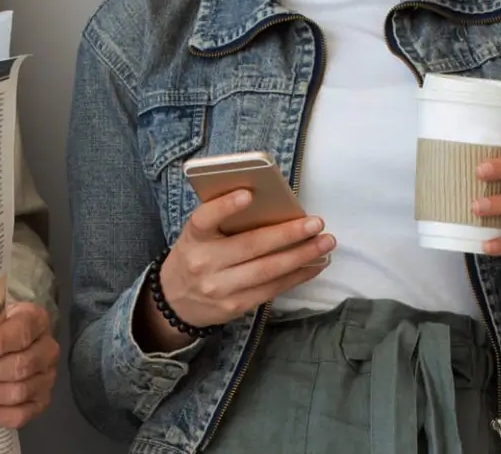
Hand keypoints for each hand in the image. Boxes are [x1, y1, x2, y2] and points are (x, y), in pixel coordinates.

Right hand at [140, 190, 333, 350]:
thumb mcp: (199, 236)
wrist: (175, 300)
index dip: (225, 206)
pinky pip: (272, 289)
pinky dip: (297, 276)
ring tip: (325, 243)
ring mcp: (220, 289)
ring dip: (301, 256)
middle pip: (251, 246)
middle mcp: (204, 264)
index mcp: (193, 238)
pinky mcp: (235, 306)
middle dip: (288, 234)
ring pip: (267, 270)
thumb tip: (270, 205)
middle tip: (316, 223)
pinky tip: (314, 264)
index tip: (248, 194)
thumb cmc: (196, 256)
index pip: (204, 219)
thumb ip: (223, 222)